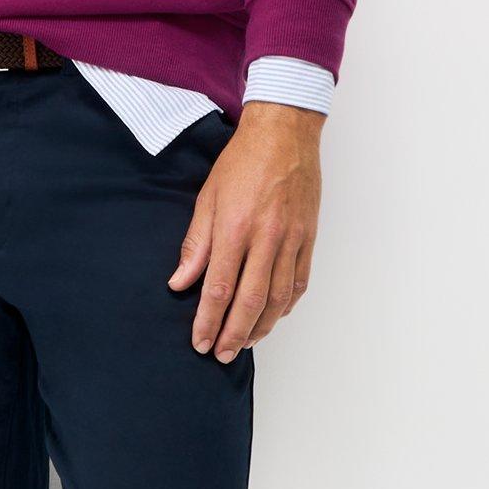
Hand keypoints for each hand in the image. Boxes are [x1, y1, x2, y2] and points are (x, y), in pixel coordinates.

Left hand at [169, 102, 322, 358]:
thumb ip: (195, 244)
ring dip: (261, 326)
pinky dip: (286, 305)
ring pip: (278, 298)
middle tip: (222, 355)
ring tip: (245, 342)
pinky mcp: (309, 237)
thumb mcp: (207, 197)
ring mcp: (292, 239)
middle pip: (250, 301)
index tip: (200, 342)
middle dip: (233, 334)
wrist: (285, 132)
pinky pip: (299, 282)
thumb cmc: (242, 161)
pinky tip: (274, 316)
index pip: (218, 288)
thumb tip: (180, 282)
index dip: (208, 321)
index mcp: (235, 227)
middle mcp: (266, 237)